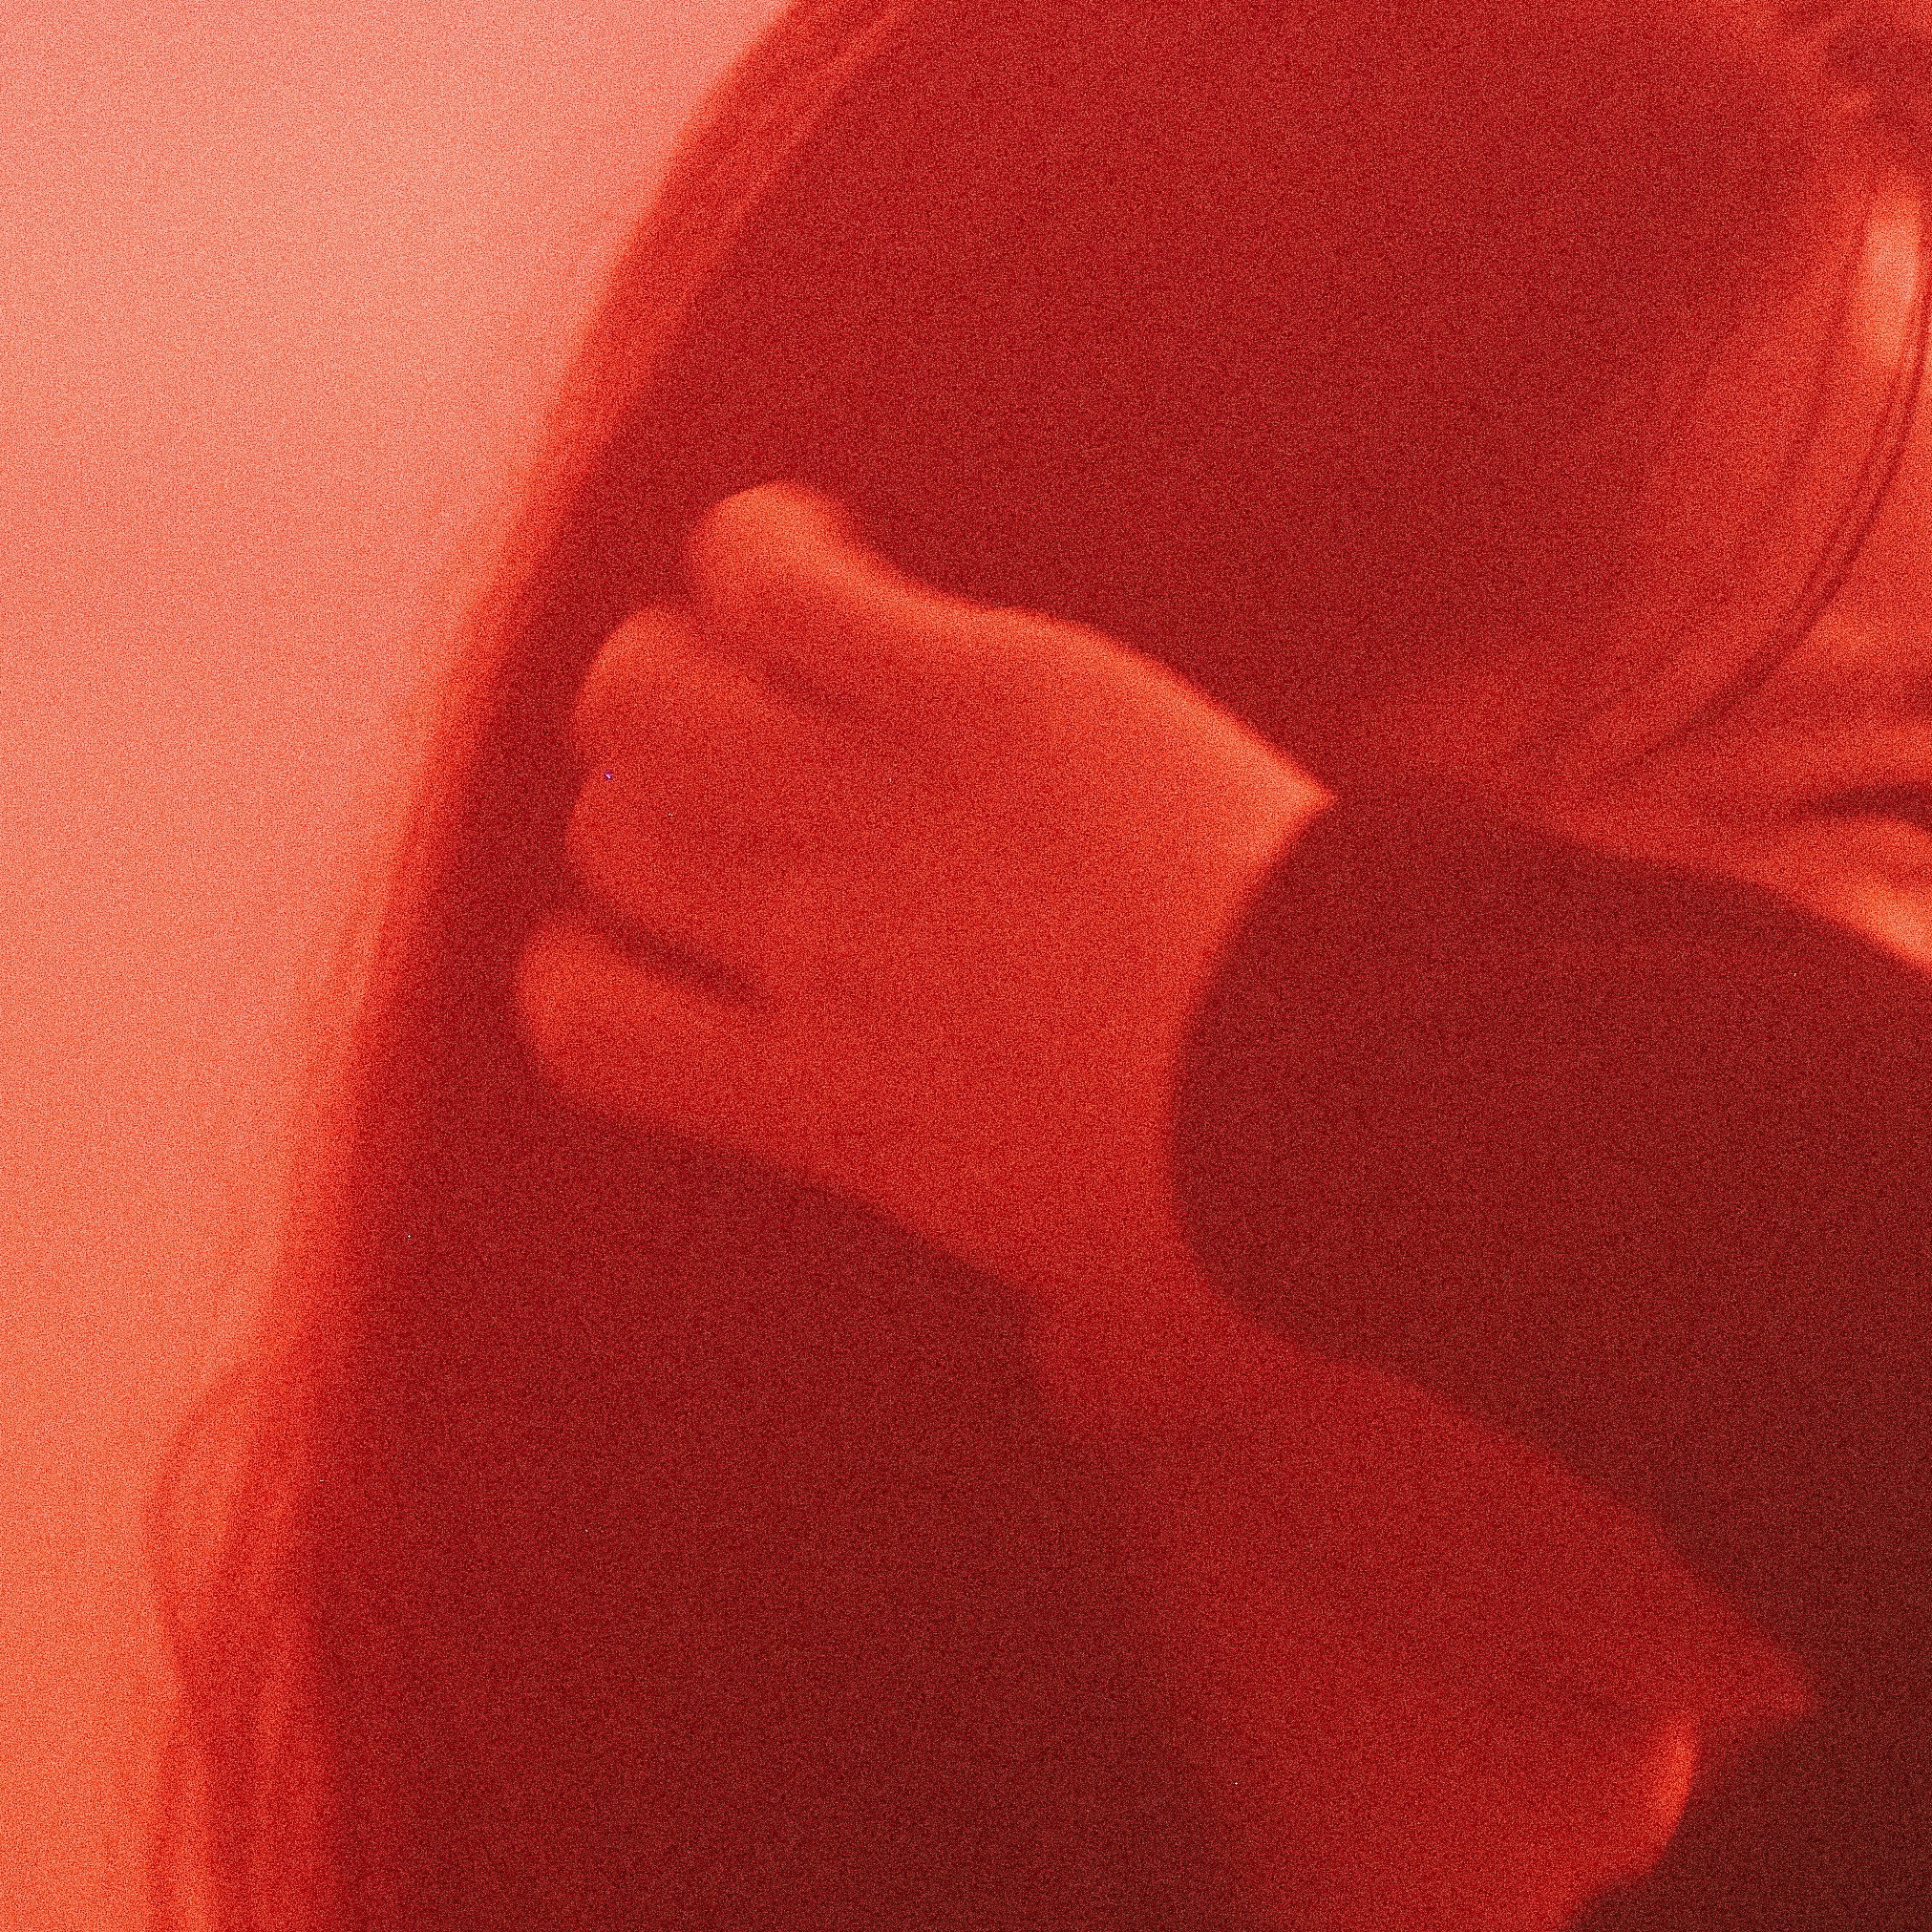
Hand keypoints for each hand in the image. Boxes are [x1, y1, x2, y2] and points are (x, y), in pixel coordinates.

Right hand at [521, 488, 1326, 1322]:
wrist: (1351, 1087)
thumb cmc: (1260, 1202)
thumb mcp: (1126, 1301)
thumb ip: (1071, 1342)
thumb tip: (1075, 1386)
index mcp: (823, 1105)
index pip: (581, 1016)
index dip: (603, 955)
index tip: (687, 928)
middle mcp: (814, 951)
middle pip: (618, 830)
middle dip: (668, 787)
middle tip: (771, 757)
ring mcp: (879, 811)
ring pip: (643, 690)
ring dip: (687, 653)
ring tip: (773, 639)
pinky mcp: (970, 690)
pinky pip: (773, 579)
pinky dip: (770, 545)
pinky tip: (824, 547)